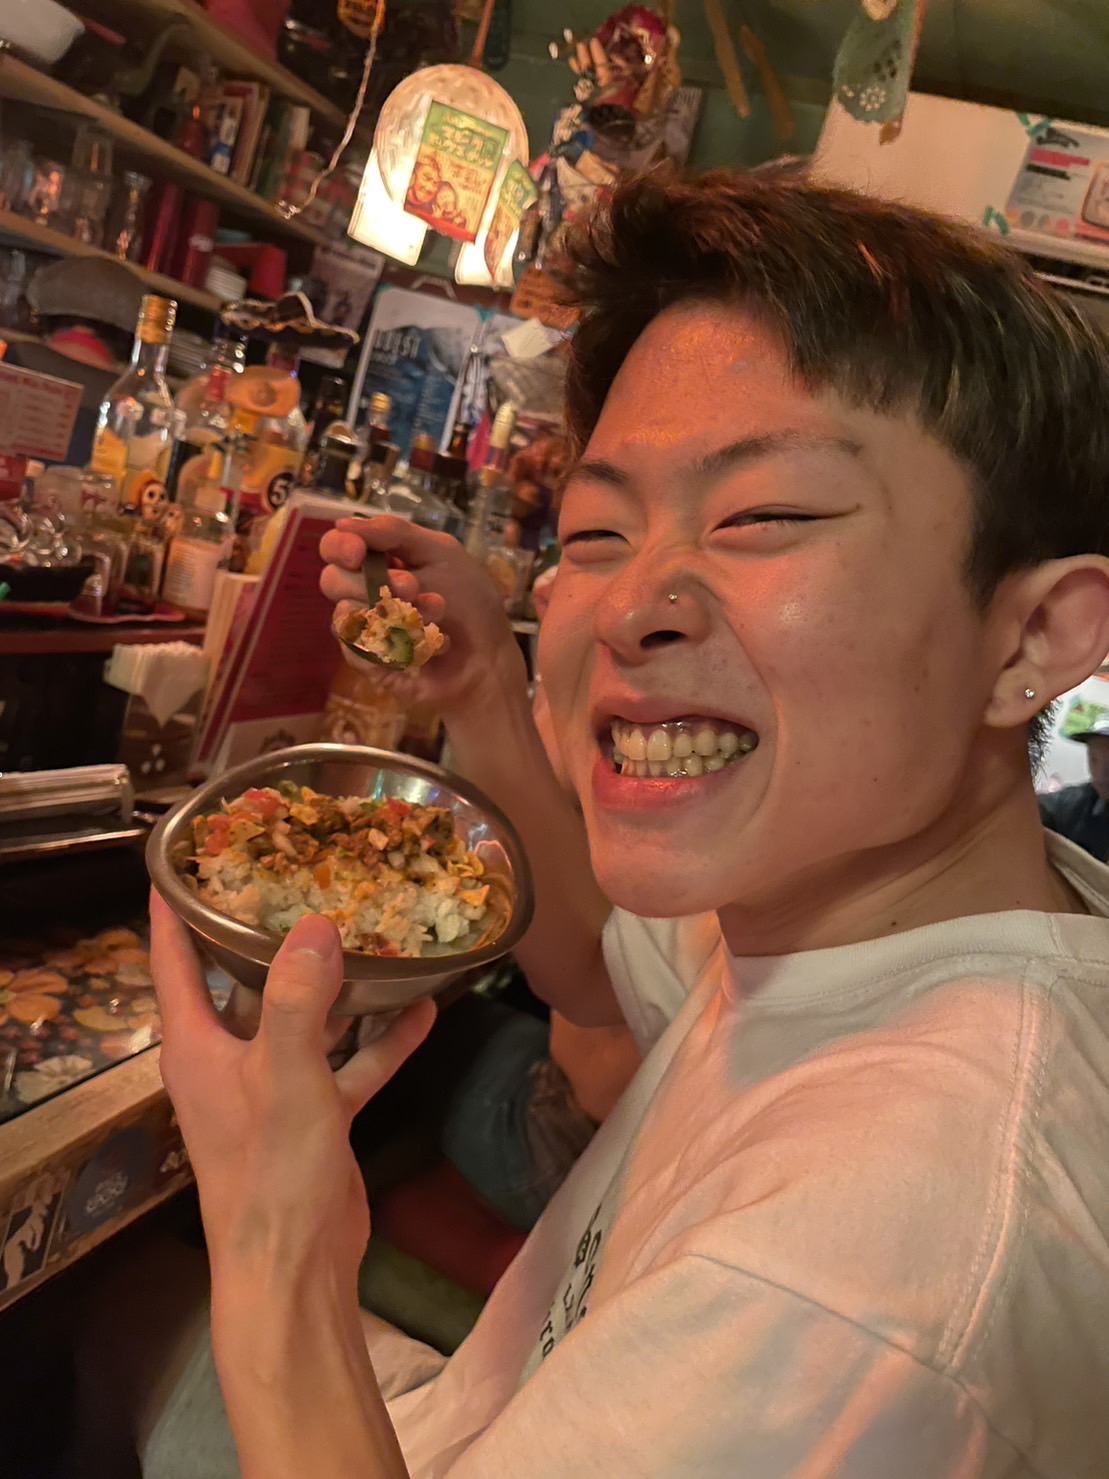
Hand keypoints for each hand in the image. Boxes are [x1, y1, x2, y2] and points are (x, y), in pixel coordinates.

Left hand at [149, 894, 434, 1283]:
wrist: (295, 1266)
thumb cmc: (270, 1169)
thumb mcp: (285, 1074)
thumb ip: (298, 999)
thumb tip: (316, 925)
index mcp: (197, 1044)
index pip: (173, 959)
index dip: (176, 909)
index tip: (190, 857)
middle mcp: (228, 1057)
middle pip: (242, 980)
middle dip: (271, 932)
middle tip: (307, 875)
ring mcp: (272, 1087)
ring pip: (304, 1018)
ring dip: (338, 984)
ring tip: (375, 932)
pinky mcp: (313, 1115)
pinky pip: (347, 1062)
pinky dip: (380, 1038)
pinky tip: (422, 1006)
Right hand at [319, 515, 527, 716]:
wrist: (490, 659)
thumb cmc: (470, 603)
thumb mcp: (442, 554)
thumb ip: (395, 533)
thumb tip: (342, 522)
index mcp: (380, 561)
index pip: (337, 547)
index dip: (339, 547)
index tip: (358, 553)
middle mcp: (365, 593)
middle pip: (332, 581)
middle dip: (372, 583)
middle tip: (413, 588)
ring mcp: (365, 628)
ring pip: (344, 617)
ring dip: (393, 615)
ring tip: (437, 618)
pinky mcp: (370, 662)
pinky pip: (356, 652)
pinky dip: (396, 646)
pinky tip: (432, 647)